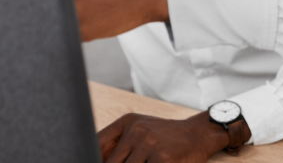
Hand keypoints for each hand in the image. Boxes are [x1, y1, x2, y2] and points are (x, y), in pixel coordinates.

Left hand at [98, 111, 250, 162]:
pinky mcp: (163, 160)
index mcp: (127, 122)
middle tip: (136, 160)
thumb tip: (92, 158)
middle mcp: (136, 131)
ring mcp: (149, 145)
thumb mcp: (139, 132)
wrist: (198, 134)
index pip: (96, 144)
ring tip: (147, 160)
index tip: (85, 159)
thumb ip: (116, 146)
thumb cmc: (165, 137)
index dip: (89, 157)